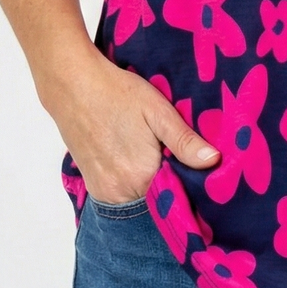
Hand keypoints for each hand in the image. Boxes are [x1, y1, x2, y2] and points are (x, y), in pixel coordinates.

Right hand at [44, 47, 218, 204]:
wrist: (72, 85)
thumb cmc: (118, 93)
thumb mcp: (158, 111)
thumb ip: (185, 141)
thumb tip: (214, 161)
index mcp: (142, 176)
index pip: (176, 198)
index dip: (190, 188)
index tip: (201, 176)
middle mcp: (120, 192)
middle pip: (156, 202)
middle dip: (171, 189)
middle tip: (181, 165)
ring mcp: (103, 192)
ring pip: (139, 202)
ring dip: (151, 189)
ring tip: (159, 162)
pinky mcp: (92, 185)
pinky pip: (121, 198)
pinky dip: (133, 188)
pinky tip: (139, 164)